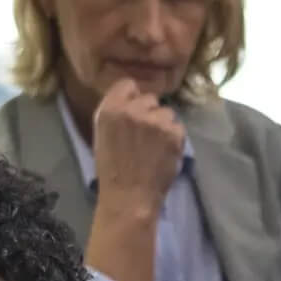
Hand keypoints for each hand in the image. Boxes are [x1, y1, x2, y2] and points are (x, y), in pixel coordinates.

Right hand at [91, 78, 187, 216]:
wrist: (129, 197)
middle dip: (149, 113)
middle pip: (150, 98)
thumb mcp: (102, 133)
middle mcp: (133, 110)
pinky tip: (165, 153)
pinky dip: (175, 139)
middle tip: (145, 135)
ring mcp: (156, 121)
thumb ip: (116, 112)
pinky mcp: (174, 134)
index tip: (134, 112)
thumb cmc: (112, 169)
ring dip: (164, 125)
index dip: (133, 98)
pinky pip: (179, 127)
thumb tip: (133, 98)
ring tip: (155, 146)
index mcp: (110, 109)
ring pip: (167, 112)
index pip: (128, 84)